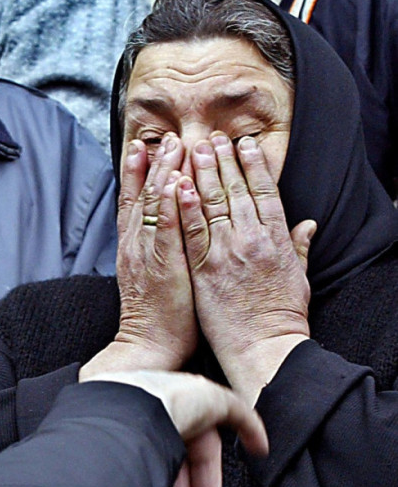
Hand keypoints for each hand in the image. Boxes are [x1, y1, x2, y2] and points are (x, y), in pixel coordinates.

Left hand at [89, 370, 267, 486]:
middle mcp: (155, 421)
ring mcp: (134, 436)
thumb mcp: (217, 399)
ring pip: (159, 479)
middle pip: (180, 471)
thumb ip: (242, 415)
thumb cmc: (164, 396)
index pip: (203, 455)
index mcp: (179, 408)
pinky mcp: (117, 450)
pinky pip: (139, 482)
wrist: (124, 409)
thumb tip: (259, 439)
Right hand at [104, 135, 196, 371]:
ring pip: (152, 204)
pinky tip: (174, 183)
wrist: (148, 346)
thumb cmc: (159, 316)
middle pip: (142, 194)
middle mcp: (136, 243)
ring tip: (171, 145)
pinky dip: (168, 204)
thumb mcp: (155, 276)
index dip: (139, 172)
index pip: (135, 200)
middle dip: (152, 162)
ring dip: (162, 172)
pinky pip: (164, 229)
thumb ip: (160, 249)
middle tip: (163, 135)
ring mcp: (147, 252)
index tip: (145, 145)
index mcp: (136, 246)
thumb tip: (168, 230)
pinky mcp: (161, 264)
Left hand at [177, 133, 314, 403]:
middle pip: (236, 191)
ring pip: (211, 204)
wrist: (264, 350)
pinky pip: (191, 230)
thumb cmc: (281, 318)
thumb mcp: (299, 278)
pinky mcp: (203, 267)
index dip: (253, 166)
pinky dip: (184, 206)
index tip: (244, 145)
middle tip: (213, 137)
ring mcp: (226, 252)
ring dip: (201, 173)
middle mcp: (252, 240)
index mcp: (276, 241)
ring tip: (192, 147)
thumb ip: (299, 247)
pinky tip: (177, 184)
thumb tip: (308, 224)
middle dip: (223, 161)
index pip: (265, 193)